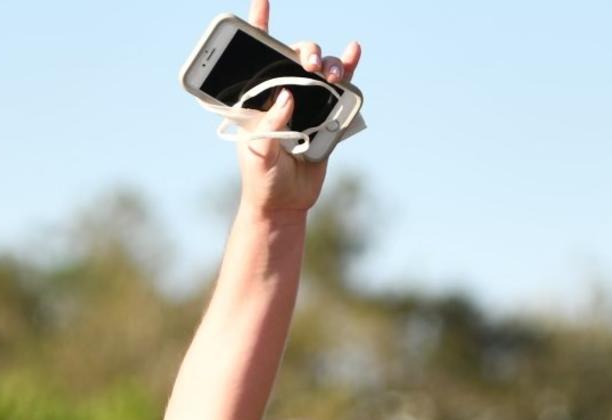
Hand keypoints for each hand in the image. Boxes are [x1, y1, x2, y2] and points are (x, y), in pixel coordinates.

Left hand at [235, 1, 362, 217]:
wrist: (285, 202)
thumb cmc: (262, 179)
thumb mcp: (258, 156)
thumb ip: (269, 128)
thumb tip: (286, 97)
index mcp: (258, 97)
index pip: (257, 56)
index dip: (258, 25)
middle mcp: (284, 93)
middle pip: (295, 56)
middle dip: (303, 51)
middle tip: (307, 65)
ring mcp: (308, 101)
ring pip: (321, 67)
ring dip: (328, 63)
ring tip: (328, 75)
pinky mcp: (329, 113)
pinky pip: (342, 85)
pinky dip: (349, 66)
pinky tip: (353, 52)